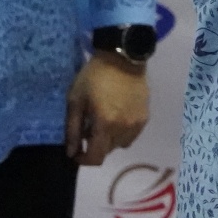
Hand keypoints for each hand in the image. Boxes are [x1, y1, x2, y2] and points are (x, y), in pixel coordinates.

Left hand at [65, 50, 149, 165]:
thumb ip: (72, 130)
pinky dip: (123, 131)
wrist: (122, 58)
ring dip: (110, 139)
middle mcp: (123, 128)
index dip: (84, 160)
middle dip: (96, 146)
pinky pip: (132, 134)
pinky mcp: (145, 116)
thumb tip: (72, 152)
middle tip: (89, 129)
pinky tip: (117, 116)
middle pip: (108, 151)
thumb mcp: (75, 101)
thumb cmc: (93, 77)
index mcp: (105, 124)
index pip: (96, 157)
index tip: (77, 152)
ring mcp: (137, 122)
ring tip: (104, 123)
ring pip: (121, 144)